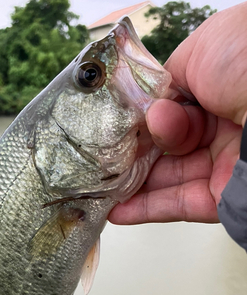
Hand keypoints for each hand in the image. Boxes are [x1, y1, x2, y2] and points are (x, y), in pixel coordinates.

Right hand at [109, 3, 246, 224]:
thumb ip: (166, 80)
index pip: (170, 112)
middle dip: (132, 155)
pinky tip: (118, 210)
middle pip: (166, 149)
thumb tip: (149, 111)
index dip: (141, 123)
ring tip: (101, 188)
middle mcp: (223, 128)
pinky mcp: (223, 196)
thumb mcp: (199, 52)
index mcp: (220, 91)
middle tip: (105, 159)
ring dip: (132, 186)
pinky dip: (146, 210)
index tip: (114, 131)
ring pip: (168, 180)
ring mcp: (224, 164)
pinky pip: (180, 205)